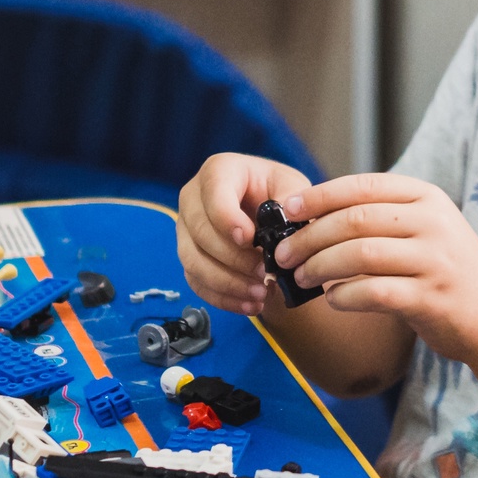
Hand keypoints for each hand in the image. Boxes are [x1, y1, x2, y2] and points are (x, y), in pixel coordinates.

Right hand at [177, 152, 313, 315]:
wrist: (267, 212)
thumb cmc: (277, 192)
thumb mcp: (291, 186)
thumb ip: (290, 197)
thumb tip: (286, 215)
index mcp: (218, 171)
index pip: (213, 194)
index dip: (228, 220)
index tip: (250, 240)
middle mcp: (193, 198)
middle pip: (201, 232)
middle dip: (234, 258)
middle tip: (266, 273)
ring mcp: (186, 229)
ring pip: (194, 261)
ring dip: (228, 283)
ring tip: (260, 294)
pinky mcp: (189, 256)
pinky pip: (196, 282)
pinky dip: (222, 298)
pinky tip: (249, 305)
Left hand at [272, 174, 477, 355]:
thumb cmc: (445, 272)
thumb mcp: (424, 230)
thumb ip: (380, 219)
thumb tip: (310, 219)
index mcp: (427, 197)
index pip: (362, 186)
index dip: (318, 196)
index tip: (286, 210)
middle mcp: (433, 223)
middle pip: (354, 220)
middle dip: (309, 237)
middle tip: (283, 255)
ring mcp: (435, 260)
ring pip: (360, 255)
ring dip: (320, 267)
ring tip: (301, 278)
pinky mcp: (432, 297)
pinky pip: (374, 293)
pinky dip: (344, 297)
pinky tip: (332, 300)